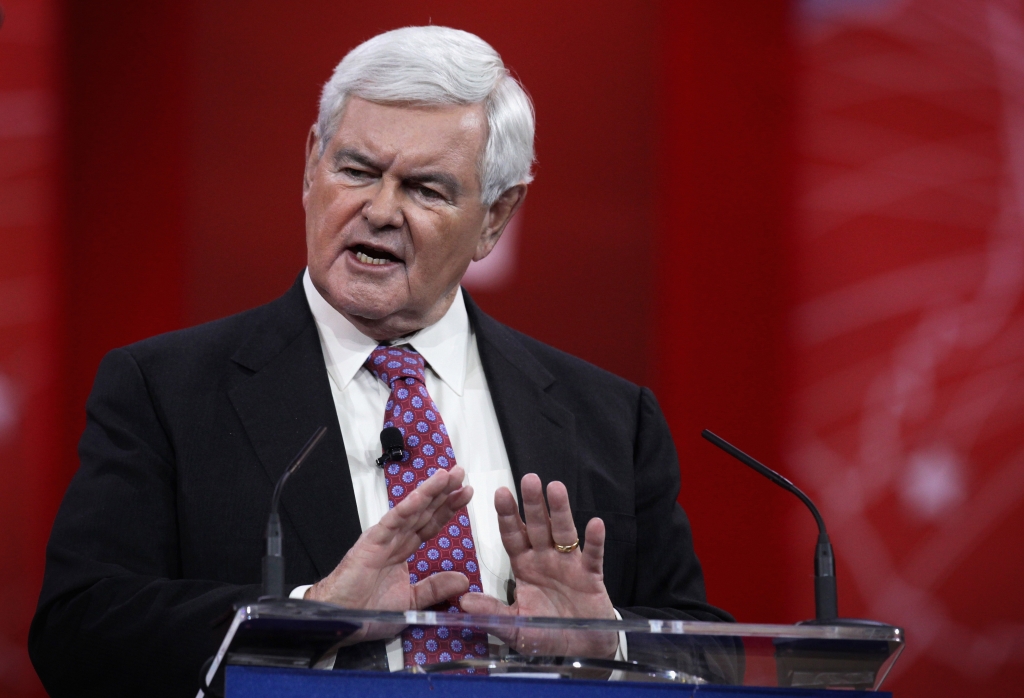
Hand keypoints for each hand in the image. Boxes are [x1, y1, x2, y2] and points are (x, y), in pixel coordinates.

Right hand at [306, 466, 472, 641]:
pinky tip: (419, 496)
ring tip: (446, 476)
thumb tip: (463, 580)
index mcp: (403, 550)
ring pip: (410, 510)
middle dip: (443, 492)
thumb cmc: (367, 611)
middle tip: (460, 473)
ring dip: (428, 492)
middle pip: (424, 511)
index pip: (430, 524)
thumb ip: (435, 588)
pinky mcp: (371, 543)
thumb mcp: (411, 601)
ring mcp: (383, 539)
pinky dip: (405, 508)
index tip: (465, 494)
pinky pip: (391, 522)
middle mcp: (395, 540)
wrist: (340, 620)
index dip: (448, 508)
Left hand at [460, 473, 617, 657]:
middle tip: (528, 478)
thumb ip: (492, 613)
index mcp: (525, 566)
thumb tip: (463, 602)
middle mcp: (546, 559)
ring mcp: (570, 565)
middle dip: (533, 503)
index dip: (507, 515)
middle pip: (538, 526)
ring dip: (561, 511)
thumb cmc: (546, 634)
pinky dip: (595, 541)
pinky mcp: (592, 576)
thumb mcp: (515, 627)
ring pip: (564, 533)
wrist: (581, 648)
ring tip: (556, 488)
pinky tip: (595, 524)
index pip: (513, 536)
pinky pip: (594, 556)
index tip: (500, 493)